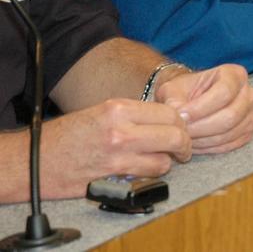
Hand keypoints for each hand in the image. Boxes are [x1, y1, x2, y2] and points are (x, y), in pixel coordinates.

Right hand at [36, 99, 190, 197]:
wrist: (33, 160)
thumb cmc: (66, 135)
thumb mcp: (101, 111)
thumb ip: (133, 114)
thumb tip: (166, 118)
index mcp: (118, 108)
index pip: (168, 112)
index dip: (180, 122)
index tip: (181, 128)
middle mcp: (121, 129)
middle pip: (175, 135)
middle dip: (184, 143)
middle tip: (183, 148)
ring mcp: (117, 155)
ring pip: (165, 160)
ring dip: (166, 162)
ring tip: (159, 159)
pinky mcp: (111, 178)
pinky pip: (146, 177)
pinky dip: (150, 175)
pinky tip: (142, 170)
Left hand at [155, 64, 252, 153]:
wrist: (192, 100)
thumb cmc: (184, 92)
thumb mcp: (173, 89)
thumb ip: (174, 101)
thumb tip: (180, 117)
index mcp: (234, 74)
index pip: (224, 92)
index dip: (201, 108)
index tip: (181, 116)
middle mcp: (249, 92)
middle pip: (230, 115)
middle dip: (202, 128)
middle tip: (182, 132)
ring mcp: (251, 113)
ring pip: (230, 133)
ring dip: (204, 140)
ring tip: (185, 139)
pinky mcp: (248, 131)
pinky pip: (231, 144)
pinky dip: (210, 148)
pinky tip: (195, 144)